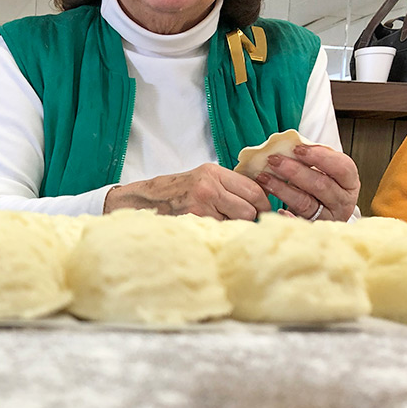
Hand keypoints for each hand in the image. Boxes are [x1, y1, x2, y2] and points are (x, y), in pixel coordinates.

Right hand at [103, 163, 271, 220]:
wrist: (142, 200)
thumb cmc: (174, 190)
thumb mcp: (202, 177)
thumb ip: (227, 184)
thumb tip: (259, 199)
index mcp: (213, 173)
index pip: (253, 190)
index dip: (264, 203)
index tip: (264, 210)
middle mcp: (209, 187)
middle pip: (249, 210)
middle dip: (250, 218)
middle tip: (245, 222)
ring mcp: (200, 207)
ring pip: (235, 224)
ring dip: (234, 228)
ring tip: (224, 226)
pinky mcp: (192, 223)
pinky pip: (218, 232)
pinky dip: (220, 234)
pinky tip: (212, 232)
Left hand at [254, 145, 359, 221]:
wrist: (327, 213)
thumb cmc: (322, 185)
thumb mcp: (326, 172)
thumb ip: (313, 161)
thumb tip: (288, 146)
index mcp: (350, 182)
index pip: (342, 167)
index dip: (320, 157)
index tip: (298, 148)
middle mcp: (343, 201)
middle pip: (320, 185)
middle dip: (295, 171)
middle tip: (273, 160)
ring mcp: (328, 217)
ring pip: (305, 202)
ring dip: (282, 189)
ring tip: (263, 177)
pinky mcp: (312, 229)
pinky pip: (297, 223)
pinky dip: (286, 216)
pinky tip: (275, 209)